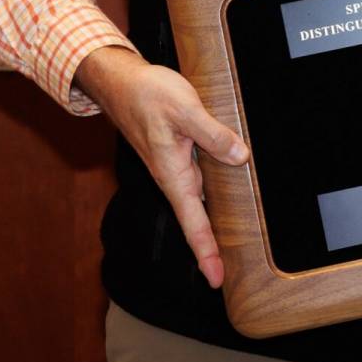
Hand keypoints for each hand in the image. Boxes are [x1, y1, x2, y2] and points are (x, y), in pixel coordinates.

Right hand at [74, 46, 249, 287]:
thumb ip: (213, 135)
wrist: (122, 81)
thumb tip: (240, 157)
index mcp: (173, 174)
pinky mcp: (180, 153)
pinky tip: (232, 194)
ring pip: (201, 201)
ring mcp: (177, 166)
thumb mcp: (185, 111)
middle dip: (211, 248)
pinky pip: (201, 180)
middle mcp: (174, 176)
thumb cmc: (148, 95)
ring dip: (215, 223)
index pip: (193, 222)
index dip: (206, 252)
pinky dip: (215, 193)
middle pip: (197, 220)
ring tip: (236, 246)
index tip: (216, 280)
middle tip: (227, 277)